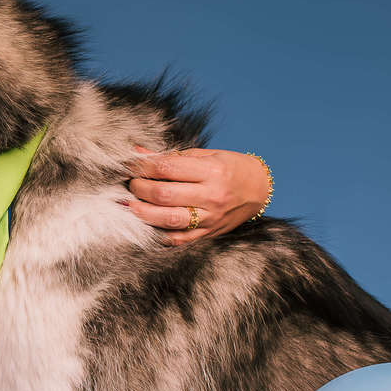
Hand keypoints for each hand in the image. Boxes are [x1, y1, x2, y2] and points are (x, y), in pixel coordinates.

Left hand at [125, 147, 270, 244]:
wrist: (260, 189)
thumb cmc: (230, 168)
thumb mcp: (206, 155)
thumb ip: (171, 156)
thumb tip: (137, 152)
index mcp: (212, 171)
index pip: (167, 168)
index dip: (143, 166)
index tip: (130, 165)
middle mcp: (212, 196)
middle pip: (165, 194)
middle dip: (140, 189)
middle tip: (131, 184)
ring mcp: (211, 217)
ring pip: (170, 219)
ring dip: (144, 213)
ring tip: (130, 205)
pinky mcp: (209, 233)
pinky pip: (180, 239)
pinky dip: (160, 234)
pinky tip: (147, 225)